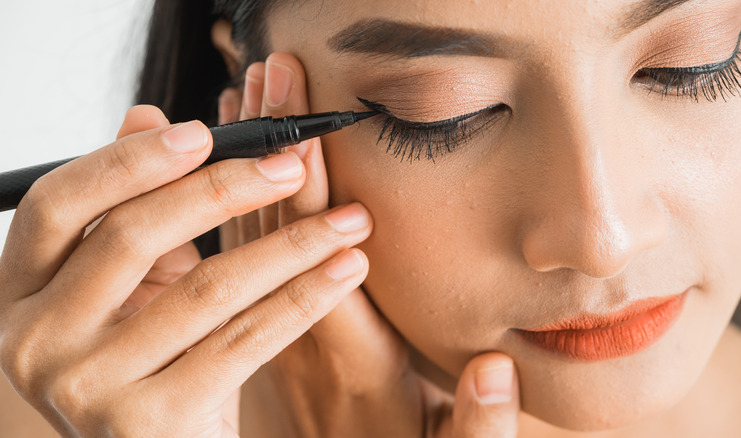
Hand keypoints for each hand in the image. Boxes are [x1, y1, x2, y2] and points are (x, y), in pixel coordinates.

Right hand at [0, 102, 371, 436]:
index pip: (56, 205)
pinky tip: (347, 268)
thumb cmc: (153, 363)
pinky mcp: (149, 423)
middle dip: (225, 189)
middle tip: (295, 165)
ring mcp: (85, 388)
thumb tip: (145, 115)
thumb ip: (134, 207)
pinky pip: (245, 339)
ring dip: (292, 243)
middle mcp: (34, 341)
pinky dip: (305, 296)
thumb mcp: (134, 286)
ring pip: (207, 287)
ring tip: (350, 219)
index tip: (204, 130)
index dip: (128, 160)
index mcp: (21, 296)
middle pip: (131, 234)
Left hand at [223, 53, 520, 436]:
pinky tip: (234, 153)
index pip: (321, 262)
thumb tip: (495, 372)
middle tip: (268, 74)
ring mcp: (269, 327)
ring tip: (244, 93)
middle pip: (273, 230)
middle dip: (271, 147)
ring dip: (244, 160)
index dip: (315, 192)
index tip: (308, 125)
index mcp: (351, 362)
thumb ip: (478, 430)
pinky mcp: (258, 322)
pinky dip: (237, 195)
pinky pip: (237, 252)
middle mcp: (298, 337)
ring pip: (245, 233)